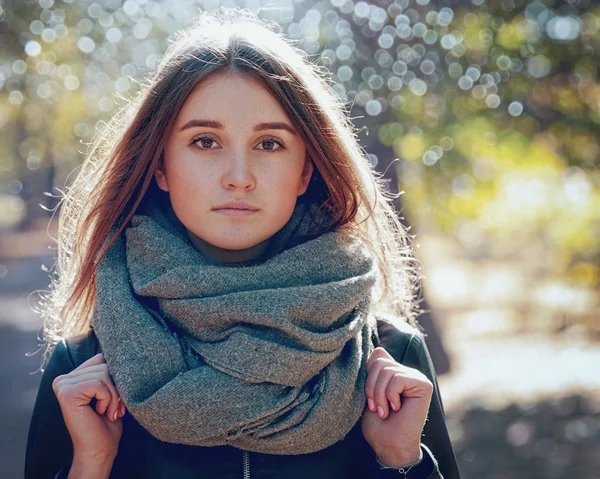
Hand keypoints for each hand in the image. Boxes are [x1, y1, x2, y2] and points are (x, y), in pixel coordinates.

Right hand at [52, 352, 125, 461]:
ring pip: (103, 373)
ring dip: (113, 396)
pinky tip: (100, 412)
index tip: (114, 400)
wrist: (99, 449)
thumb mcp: (110, 390)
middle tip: (112, 409)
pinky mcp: (66, 393)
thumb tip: (113, 351)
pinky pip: (99, 384)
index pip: (102, 359)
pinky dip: (107, 399)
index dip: (115, 378)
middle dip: (116, 388)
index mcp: (72, 376)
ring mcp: (62, 384)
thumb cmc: (106, 422)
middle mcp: (63, 378)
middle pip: (104, 364)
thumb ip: (107, 371)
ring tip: (107, 412)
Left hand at [360, 347, 432, 465]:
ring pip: (387, 370)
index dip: (367, 375)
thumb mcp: (369, 393)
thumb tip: (379, 349)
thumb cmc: (378, 424)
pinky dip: (391, 396)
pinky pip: (398, 379)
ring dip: (380, 395)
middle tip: (375, 407)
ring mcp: (416, 377)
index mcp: (393, 372)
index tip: (369, 397)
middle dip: (371, 387)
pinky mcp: (423, 384)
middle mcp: (406, 371)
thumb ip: (373, 371)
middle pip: (379, 361)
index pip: (376, 355)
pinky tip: (396, 408)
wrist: (389, 445)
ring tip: (384, 410)